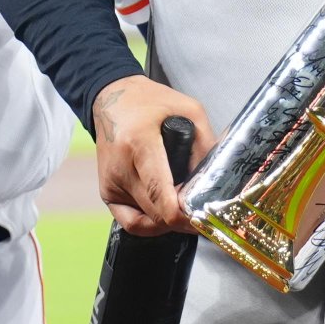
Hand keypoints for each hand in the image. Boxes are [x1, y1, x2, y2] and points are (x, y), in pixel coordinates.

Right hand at [91, 75, 215, 234]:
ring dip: (168, 221)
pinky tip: (165, 212)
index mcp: (139, 144)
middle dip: (182, 218)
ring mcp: (111, 184)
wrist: (112, 99)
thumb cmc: (151, 103)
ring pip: (146, 222)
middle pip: (156, 213)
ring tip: (185, 208)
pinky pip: (132, 222)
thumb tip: (217, 181)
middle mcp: (120, 168)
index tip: (201, 219)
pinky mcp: (107, 193)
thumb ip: (206, 146)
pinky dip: (151, 224)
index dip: (182, 216)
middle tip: (201, 211)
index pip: (159, 194)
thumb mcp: (190, 111)